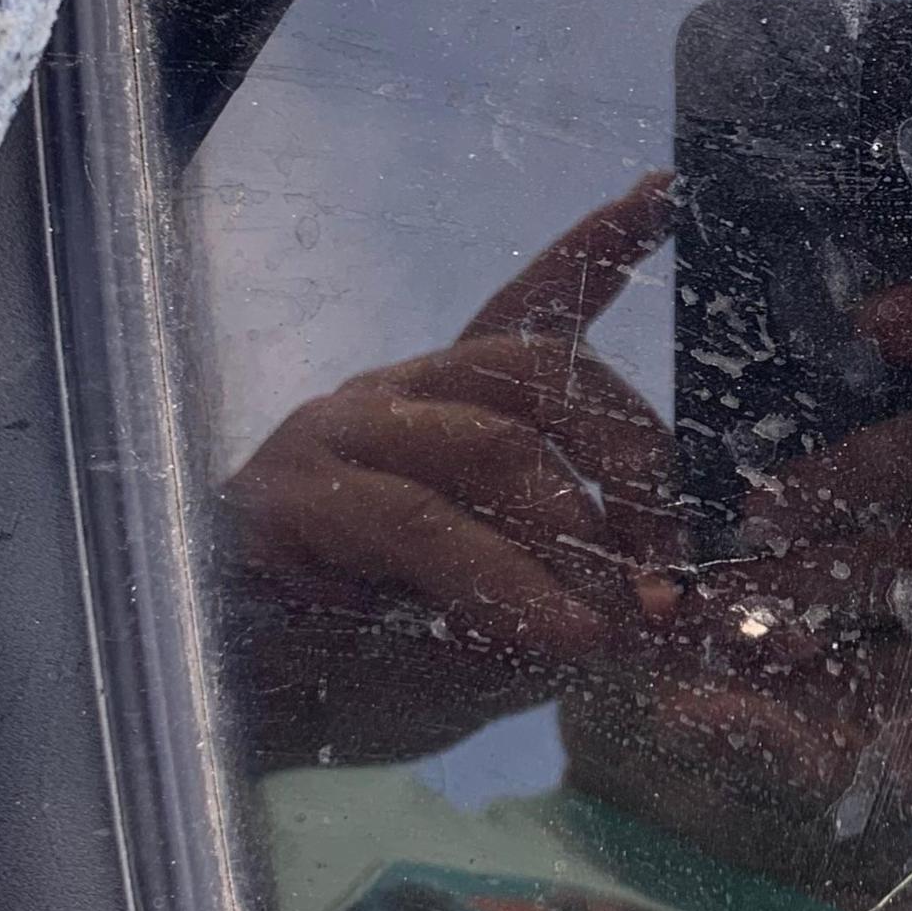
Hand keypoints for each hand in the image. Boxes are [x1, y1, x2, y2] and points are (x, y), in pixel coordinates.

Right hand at [224, 177, 682, 770]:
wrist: (233, 718)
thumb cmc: (373, 661)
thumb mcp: (500, 624)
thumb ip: (573, 590)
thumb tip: (666, 599)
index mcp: (443, 409)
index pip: (529, 309)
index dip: (597, 248)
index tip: (666, 193)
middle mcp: (391, 397)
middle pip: (536, 366)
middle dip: (631, 452)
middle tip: (678, 550)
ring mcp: (334, 437)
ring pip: (491, 440)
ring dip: (577, 528)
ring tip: (625, 608)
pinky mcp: (289, 501)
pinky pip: (423, 524)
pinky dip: (508, 584)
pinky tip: (558, 634)